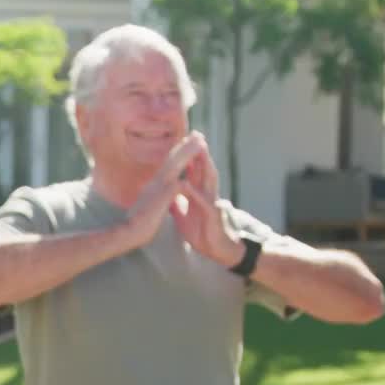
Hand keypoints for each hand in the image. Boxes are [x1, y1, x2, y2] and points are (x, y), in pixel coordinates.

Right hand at [120, 132, 206, 249]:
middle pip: (172, 159)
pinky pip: (178, 178)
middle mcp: (156, 182)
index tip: (189, 143)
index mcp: (154, 185)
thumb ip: (154, 197)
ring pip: (175, 164)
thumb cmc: (138, 224)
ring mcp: (158, 187)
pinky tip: (196, 162)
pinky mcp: (162, 195)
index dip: (179, 153)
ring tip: (200, 140)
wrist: (129, 232)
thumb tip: (156, 194)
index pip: (168, 165)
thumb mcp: (147, 206)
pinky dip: (186, 169)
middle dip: (185, 146)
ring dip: (188, 151)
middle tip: (198, 134)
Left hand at [170, 136, 243, 266]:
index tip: (182, 140)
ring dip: (203, 165)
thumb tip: (169, 194)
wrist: (215, 249)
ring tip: (198, 150)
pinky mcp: (211, 215)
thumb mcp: (184, 216)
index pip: (195, 170)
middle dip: (200, 152)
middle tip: (195, 134)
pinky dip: (194, 192)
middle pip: (204, 169)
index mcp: (200, 193)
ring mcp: (211, 203)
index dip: (189, 156)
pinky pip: (203, 201)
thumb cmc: (202, 232)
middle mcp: (207, 194)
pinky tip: (186, 184)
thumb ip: (177, 203)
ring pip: (209, 179)